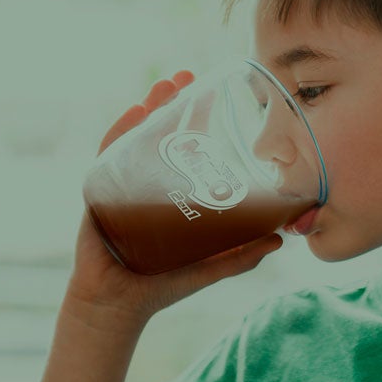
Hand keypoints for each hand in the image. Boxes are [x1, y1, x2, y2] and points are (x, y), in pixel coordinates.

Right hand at [64, 71, 282, 326]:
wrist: (120, 306)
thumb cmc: (161, 285)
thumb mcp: (209, 265)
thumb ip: (241, 254)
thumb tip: (282, 239)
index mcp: (167, 195)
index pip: (180, 148)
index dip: (194, 119)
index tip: (208, 92)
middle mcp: (142, 184)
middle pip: (155, 134)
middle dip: (170, 102)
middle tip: (186, 76)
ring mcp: (118, 187)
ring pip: (132, 139)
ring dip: (148, 108)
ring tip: (165, 85)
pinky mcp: (99, 196)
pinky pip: (107, 158)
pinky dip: (120, 134)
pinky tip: (136, 113)